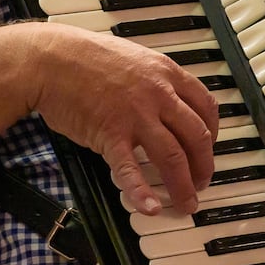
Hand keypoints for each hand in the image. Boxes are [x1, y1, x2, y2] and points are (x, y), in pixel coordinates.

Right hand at [29, 25, 218, 215]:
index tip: (208, 147)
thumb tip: (168, 100)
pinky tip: (150, 208)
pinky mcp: (110, 134)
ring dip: (183, 186)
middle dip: (204, 166)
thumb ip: (154, 79)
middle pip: (196, 137)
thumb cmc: (85, 56)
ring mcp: (135, 116)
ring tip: (186, 203)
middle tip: (200, 182)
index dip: (213, 133)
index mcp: (165, 73)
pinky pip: (131, 169)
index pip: (206, 107)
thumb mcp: (133, 57)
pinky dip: (142, 192)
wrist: (51, 59)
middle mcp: (158, 95)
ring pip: (173, 157)